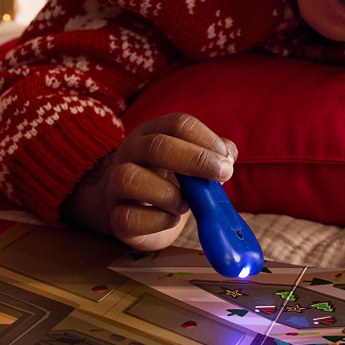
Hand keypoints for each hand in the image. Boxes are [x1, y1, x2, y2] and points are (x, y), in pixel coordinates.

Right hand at [61, 113, 237, 250]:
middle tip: (223, 174)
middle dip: (196, 160)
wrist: (135, 210)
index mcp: (152, 132)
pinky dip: (158, 220)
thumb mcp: (192, 163)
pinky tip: (171, 219)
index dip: (206, 139)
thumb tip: (228, 156)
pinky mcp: (115, 216)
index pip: (178, 124)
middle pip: (156, 146)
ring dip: (170, 194)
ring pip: (131, 178)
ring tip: (186, 204)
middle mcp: (130, 152)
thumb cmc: (170, 182)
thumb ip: (213, 155)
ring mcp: (116, 183)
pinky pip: (128, 217)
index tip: (227, 160)